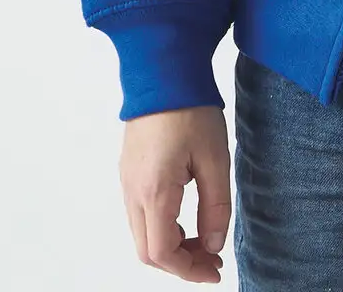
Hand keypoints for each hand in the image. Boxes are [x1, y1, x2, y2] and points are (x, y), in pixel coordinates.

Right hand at [118, 105, 230, 281]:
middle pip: (148, 251)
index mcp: (154, 191)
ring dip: (170, 245)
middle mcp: (133, 191)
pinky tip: (186, 217)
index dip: (189, 270)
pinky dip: (161, 227)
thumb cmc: (190, 109)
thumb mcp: (214, 158)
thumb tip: (212, 245)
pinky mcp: (129, 170)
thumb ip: (215, 206)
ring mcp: (127, 181)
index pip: (163, 253)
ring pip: (142, 234)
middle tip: (212, 259)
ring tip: (203, 239)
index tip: (215, 270)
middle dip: (180, 263)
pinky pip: (139, 214)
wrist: (162, 71)